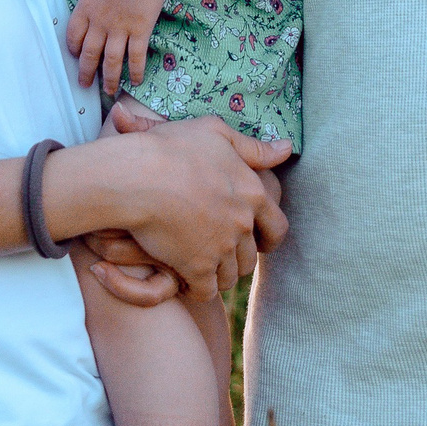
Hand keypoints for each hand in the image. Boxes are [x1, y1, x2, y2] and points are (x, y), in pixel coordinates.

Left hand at [48, 0, 177, 93]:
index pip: (73, 36)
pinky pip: (136, 56)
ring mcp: (121, 27)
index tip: (75, 56)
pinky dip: (134, 71)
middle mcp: (100, 21)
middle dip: (86, 72)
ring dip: (109, 79)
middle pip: (90, 54)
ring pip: (111, 60)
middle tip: (85, 85)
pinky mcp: (141, 29)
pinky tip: (135, 82)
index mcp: (86, 6)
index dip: (73, 49)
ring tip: (108, 92)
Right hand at [63, 116, 288, 302]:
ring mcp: (221, 248)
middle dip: (237, 258)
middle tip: (219, 253)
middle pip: (250, 257)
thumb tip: (287, 148)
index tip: (259, 244)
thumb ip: (254, 148)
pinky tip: (184, 278)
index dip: (269, 239)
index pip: (278, 228)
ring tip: (200, 266)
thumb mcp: (217, 133)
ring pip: (230, 276)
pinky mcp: (197, 268)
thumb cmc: (173, 149)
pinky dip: (197, 289)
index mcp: (252, 192)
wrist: (139, 176)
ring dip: (218, 274)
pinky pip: (207, 292)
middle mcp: (242, 223)